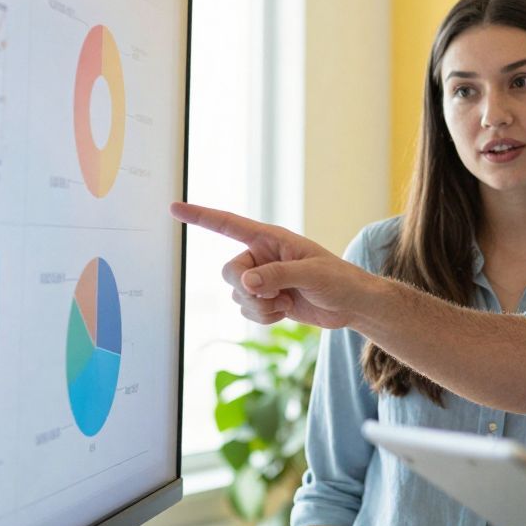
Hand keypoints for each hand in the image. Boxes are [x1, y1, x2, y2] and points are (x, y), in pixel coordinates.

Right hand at [171, 202, 379, 329]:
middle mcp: (262, 256)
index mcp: (271, 239)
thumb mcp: (312, 273)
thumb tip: (246, 283)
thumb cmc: (339, 280)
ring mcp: (263, 279)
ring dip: (260, 306)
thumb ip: (278, 275)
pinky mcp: (266, 300)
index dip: (201, 216)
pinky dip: (264, 317)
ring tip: (287, 301)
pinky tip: (286, 311)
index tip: (174, 207)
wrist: (351, 306)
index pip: (229, 225)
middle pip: (228, 272)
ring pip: (237, 296)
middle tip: (275, 293)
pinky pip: (246, 311)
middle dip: (246, 288)